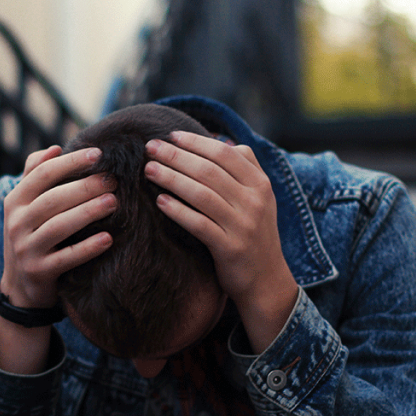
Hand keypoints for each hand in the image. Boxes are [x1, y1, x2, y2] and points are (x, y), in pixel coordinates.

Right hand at [0, 145, 115, 308]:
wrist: (21, 286)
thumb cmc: (31, 236)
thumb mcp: (25, 206)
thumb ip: (35, 175)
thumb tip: (55, 148)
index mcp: (15, 201)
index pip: (43, 173)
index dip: (70, 162)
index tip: (98, 154)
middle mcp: (17, 223)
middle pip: (53, 199)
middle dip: (85, 186)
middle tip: (113, 180)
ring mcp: (27, 249)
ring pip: (59, 226)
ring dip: (88, 212)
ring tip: (113, 202)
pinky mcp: (40, 271)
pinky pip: (67, 257)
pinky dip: (88, 248)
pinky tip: (108, 238)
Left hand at [144, 132, 297, 350]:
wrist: (266, 280)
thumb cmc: (254, 234)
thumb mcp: (260, 199)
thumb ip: (245, 168)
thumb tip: (221, 140)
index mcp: (260, 184)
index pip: (225, 154)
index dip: (196, 142)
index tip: (171, 136)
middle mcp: (254, 201)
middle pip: (209, 171)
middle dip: (177, 156)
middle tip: (150, 148)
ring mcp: (243, 225)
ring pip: (202, 195)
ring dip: (172, 179)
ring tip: (149, 170)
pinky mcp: (230, 248)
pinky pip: (199, 225)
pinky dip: (179, 211)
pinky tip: (160, 202)